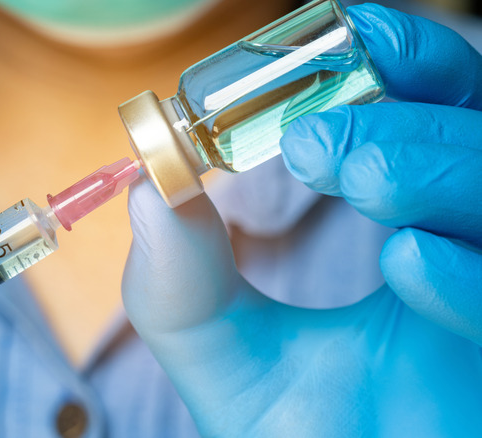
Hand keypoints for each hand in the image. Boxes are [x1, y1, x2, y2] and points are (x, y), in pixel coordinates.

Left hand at [122, 5, 481, 436]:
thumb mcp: (222, 353)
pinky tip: (409, 263)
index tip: (341, 31)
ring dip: (439, 169)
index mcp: (414, 231)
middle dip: (410, 119)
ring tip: (359, 174)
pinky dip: (470, 276)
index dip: (402, 61)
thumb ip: (181, 282)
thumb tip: (147, 191)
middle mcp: (469, 254)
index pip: (433, 116)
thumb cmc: (303, 435)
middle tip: (317, 140)